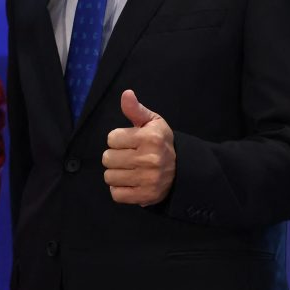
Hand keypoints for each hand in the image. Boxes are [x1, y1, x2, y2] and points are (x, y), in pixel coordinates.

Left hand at [102, 90, 175, 205]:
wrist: (182, 169)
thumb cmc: (161, 142)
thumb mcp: (153, 123)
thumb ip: (136, 109)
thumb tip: (126, 94)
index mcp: (150, 138)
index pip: (111, 138)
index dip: (118, 139)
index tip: (130, 142)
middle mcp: (149, 159)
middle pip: (107, 158)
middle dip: (115, 157)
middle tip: (129, 157)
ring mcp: (147, 179)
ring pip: (109, 176)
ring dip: (116, 173)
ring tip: (130, 170)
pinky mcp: (144, 196)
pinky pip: (116, 194)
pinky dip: (120, 189)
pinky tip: (130, 182)